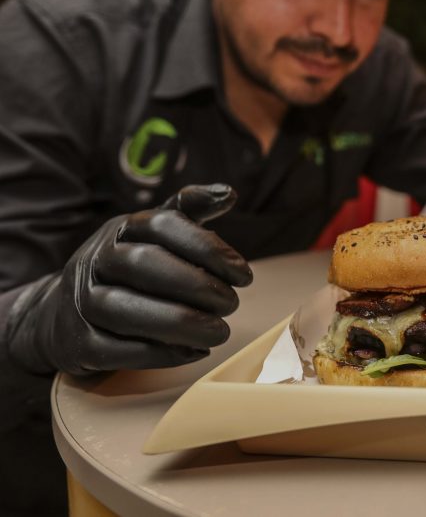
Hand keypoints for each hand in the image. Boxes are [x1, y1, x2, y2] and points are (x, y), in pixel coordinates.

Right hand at [7, 184, 251, 375]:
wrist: (59, 314)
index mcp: (120, 230)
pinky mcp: (77, 344)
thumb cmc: (125, 271)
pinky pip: (116, 350)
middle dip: (196, 285)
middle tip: (232, 304)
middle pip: (144, 264)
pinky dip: (159, 354)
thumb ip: (189, 213)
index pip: (162, 224)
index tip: (244, 274)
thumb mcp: (153, 236)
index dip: (207, 247)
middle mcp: (96, 260)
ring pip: (126, 310)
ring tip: (219, 332)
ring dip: (181, 323)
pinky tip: (193, 351)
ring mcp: (81, 302)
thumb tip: (228, 193)